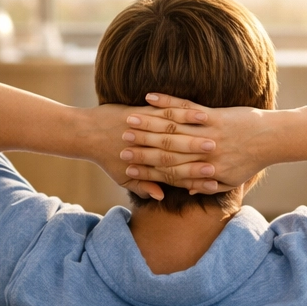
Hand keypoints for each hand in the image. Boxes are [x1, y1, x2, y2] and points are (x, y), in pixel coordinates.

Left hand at [79, 103, 219, 200]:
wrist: (84, 133)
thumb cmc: (105, 155)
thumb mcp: (122, 176)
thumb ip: (142, 187)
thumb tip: (160, 197)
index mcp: (146, 162)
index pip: (174, 172)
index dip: (195, 175)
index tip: (214, 176)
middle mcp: (149, 145)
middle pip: (179, 150)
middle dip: (204, 153)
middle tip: (223, 154)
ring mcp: (147, 125)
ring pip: (175, 130)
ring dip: (197, 134)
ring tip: (217, 137)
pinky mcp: (144, 110)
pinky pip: (168, 108)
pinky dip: (181, 110)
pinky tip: (199, 113)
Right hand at [120, 94, 270, 191]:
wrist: (271, 140)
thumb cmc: (250, 161)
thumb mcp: (229, 180)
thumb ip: (206, 186)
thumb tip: (186, 190)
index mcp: (204, 169)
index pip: (168, 169)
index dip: (146, 167)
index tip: (127, 165)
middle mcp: (203, 151)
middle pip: (165, 148)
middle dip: (140, 144)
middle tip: (120, 141)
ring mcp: (207, 131)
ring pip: (172, 126)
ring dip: (147, 122)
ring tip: (128, 118)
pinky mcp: (213, 115)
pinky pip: (186, 107)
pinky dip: (166, 101)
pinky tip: (149, 97)